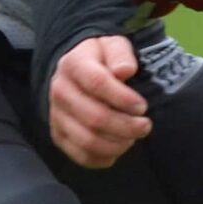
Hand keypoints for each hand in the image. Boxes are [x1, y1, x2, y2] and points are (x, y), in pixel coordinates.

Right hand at [49, 34, 149, 167]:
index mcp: (74, 65)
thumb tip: (125, 70)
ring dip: (117, 144)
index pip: (97, 83)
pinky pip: (80, 155)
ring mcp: (57, 115)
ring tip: (133, 137)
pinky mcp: (59, 135)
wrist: (78, 70)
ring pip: (87, 140)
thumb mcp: (114, 45)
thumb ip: (120, 54)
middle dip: (126, 126)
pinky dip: (103, 158)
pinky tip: (119, 149)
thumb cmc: (103, 59)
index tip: (142, 106)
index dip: (123, 98)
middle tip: (145, 126)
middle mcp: (60, 91)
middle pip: (93, 117)